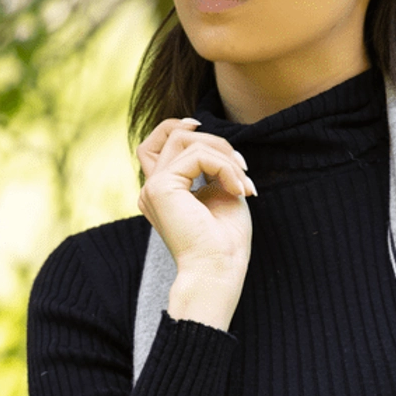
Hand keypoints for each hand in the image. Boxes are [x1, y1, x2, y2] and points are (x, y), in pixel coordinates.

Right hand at [135, 118, 255, 328]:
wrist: (219, 270)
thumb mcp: (221, 189)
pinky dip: (224, 166)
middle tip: (241, 167)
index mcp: (164, 190)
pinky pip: (197, 155)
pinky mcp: (161, 188)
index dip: (180, 126)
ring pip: (184, 138)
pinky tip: (238, 190)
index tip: (212, 133)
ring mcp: (152, 187)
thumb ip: (212, 163)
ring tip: (243, 183)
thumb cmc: (225, 239)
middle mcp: (152, 187)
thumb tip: (209, 134)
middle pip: (171, 132)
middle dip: (214, 140)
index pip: (158, 142)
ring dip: (224, 154)